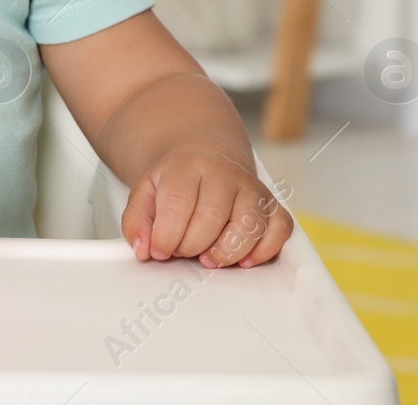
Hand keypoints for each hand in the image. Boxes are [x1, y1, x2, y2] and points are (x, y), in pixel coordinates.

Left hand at [120, 149, 292, 268]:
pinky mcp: (271, 204)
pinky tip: (244, 260)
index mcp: (187, 167)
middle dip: (193, 245)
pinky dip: (266, 249)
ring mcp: (251, 188)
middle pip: (213, 215)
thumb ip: (136, 221)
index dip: (167, 235)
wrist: (203, 156)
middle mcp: (224, 174)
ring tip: (209, 259)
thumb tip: (144, 249)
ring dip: (228, 251)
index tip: (159, 251)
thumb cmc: (175, 181)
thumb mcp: (145, 192)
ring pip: (251, 222)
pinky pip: (281, 227)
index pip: (179, 203)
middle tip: (182, 253)